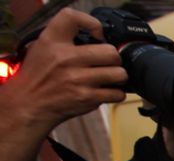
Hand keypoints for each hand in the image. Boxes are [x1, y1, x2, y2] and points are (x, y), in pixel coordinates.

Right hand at [9, 9, 127, 132]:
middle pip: (110, 51)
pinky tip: (104, 91)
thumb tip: (97, 37)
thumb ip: (65, 38)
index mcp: (52, 41)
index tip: (97, 34)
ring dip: (117, 77)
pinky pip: (117, 93)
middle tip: (107, 63)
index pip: (72, 18)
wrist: (28, 103)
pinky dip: (115, 94)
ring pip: (119, 73)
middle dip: (113, 58)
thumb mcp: (43, 47)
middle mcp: (65, 58)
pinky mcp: (86, 97)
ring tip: (108, 78)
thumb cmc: (38, 75)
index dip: (92, 24)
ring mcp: (78, 79)